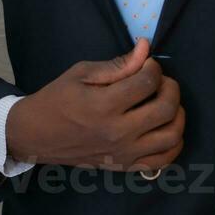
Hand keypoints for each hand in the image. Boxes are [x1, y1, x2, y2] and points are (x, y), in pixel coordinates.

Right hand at [4, 37, 183, 172]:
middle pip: (166, 108)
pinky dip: (174, 143)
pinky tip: (165, 128)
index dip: (153, 67)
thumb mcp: (81, 73)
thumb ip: (117, 65)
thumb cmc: (57, 99)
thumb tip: (145, 48)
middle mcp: (119, 132)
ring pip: (172, 135)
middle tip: (160, 81)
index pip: (147, 82)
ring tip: (164, 102)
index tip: (147, 64)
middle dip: (171, 87)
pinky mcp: (126, 166)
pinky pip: (165, 160)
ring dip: (177, 114)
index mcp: (103, 105)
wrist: (36, 135)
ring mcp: (125, 153)